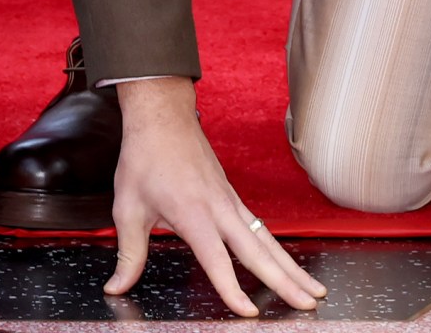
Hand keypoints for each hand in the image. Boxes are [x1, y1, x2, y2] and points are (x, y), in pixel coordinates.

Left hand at [105, 78, 326, 316]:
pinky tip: (287, 264)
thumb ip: (128, 254)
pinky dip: (278, 249)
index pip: (217, 260)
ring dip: (292, 267)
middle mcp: (220, 209)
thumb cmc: (145, 159)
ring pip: (268, 240)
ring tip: (314, 290)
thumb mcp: (127, 209)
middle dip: (286, 281)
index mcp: (194, 214)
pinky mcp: (232, 197)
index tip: (249, 314)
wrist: (163, 118)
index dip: (232, 289)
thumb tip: (116, 287)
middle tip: (309, 304)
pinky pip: (261, 228)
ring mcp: (231, 202)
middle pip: (259, 252)